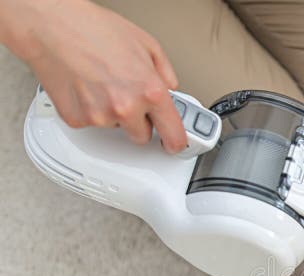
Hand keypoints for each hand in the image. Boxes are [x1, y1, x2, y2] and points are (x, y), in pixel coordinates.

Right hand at [0, 0, 186, 152]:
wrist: (51, 26)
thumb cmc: (94, 29)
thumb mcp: (146, 44)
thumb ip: (165, 72)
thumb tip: (171, 89)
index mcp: (151, 91)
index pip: (174, 135)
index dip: (176, 142)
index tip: (175, 145)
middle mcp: (127, 108)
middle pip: (142, 136)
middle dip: (139, 121)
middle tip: (127, 96)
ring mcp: (101, 116)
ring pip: (116, 128)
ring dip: (113, 114)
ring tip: (102, 83)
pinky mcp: (77, 120)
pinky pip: (92, 123)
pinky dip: (90, 110)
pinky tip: (86, 87)